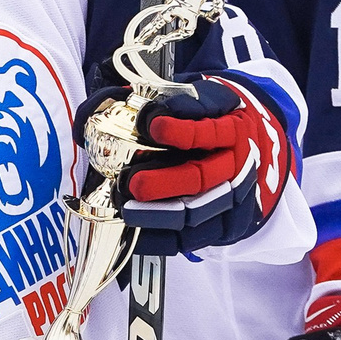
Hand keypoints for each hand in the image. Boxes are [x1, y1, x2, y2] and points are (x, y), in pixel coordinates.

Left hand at [78, 73, 291, 255]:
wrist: (242, 149)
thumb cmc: (207, 122)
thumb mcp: (194, 100)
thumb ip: (154, 100)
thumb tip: (98, 108)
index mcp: (233, 129)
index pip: (212, 130)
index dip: (184, 130)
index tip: (154, 125)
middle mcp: (236, 165)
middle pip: (204, 176)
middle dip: (168, 182)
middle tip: (134, 183)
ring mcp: (233, 198)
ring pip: (199, 211)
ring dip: (162, 214)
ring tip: (129, 211)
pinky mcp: (224, 226)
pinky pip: (192, 239)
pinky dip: (162, 239)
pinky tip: (136, 234)